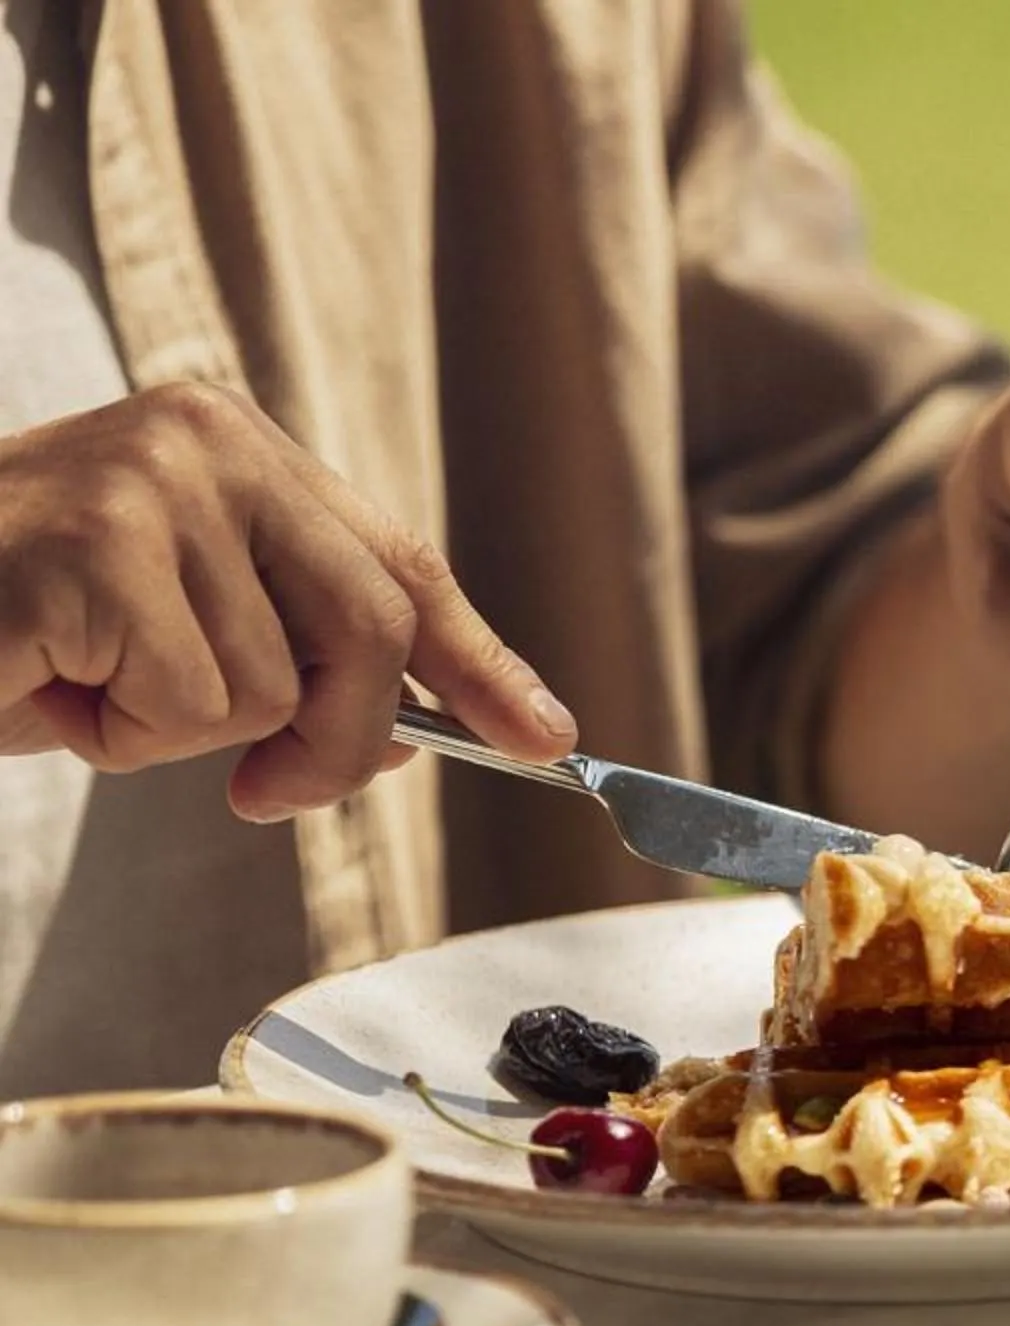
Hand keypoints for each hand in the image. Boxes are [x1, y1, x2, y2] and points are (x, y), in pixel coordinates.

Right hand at [0, 383, 576, 819]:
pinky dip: (114, 734)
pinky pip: (185, 706)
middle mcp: (204, 440)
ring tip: (78, 677)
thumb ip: (294, 651)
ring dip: (173, 731)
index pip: (396, 562)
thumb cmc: (14, 626)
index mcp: (233, 443)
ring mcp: (146, 485)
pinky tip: (43, 681)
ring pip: (266, 688)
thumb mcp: (178, 630)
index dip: (478, 661)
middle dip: (334, 741)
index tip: (548, 739)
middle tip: (258, 793)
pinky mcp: (90, 551)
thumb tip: (429, 727)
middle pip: (368, 629)